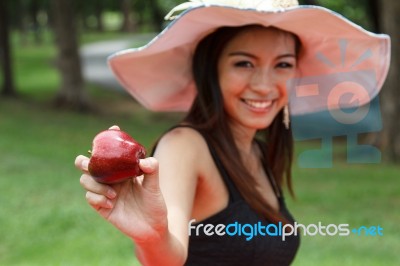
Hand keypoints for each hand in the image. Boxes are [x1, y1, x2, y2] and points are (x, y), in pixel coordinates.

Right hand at [75, 126, 167, 242]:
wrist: (153, 228)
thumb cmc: (155, 205)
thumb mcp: (155, 186)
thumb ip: (152, 170)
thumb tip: (143, 161)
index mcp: (122, 171)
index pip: (112, 152)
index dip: (110, 138)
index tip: (113, 128)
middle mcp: (111, 179)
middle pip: (88, 165)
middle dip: (84, 161)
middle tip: (89, 163)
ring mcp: (104, 192)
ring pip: (86, 180)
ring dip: (95, 184)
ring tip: (113, 194)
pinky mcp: (102, 207)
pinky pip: (90, 197)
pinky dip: (97, 197)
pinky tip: (111, 202)